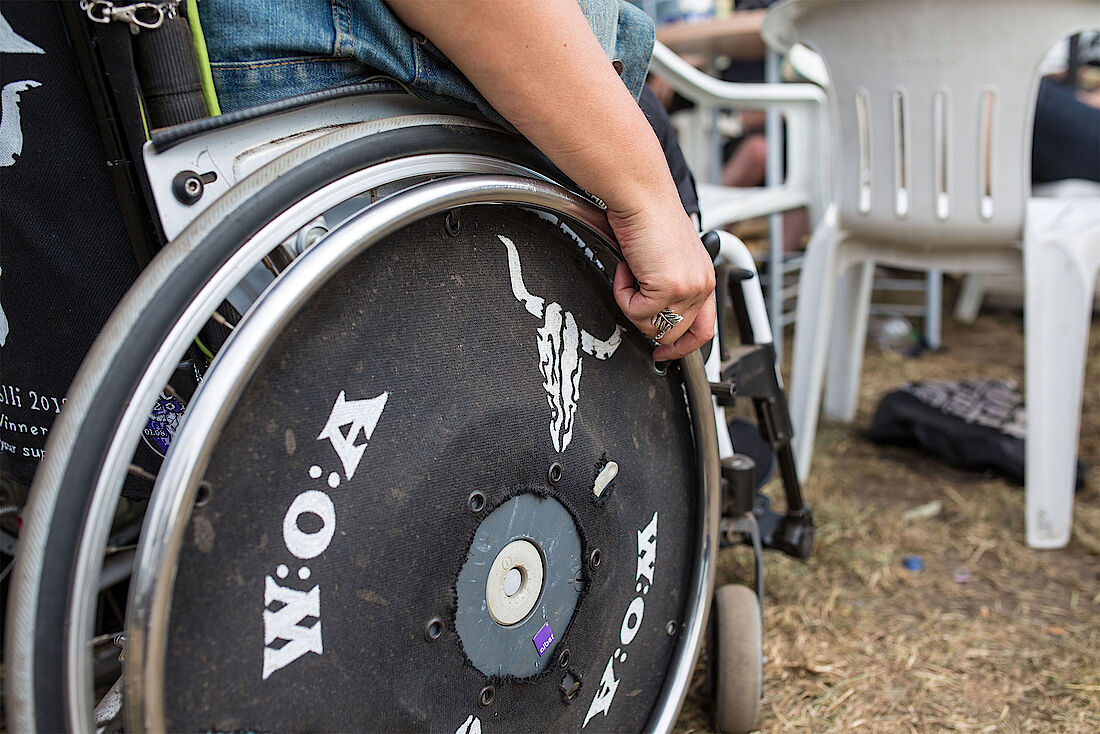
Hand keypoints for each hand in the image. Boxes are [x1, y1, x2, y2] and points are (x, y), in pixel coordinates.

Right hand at [609, 198, 715, 360]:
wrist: (642, 197)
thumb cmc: (648, 216)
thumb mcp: (665, 257)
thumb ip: (668, 286)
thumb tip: (649, 312)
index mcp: (704, 278)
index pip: (705, 329)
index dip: (683, 347)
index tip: (664, 353)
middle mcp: (702, 285)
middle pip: (674, 333)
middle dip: (646, 321)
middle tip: (631, 301)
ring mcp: (687, 289)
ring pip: (653, 327)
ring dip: (632, 304)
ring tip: (629, 274)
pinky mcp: (668, 288)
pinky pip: (635, 311)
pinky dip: (623, 292)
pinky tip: (626, 268)